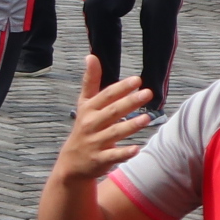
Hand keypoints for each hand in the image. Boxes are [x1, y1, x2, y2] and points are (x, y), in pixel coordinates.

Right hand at [50, 57, 152, 184]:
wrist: (72, 163)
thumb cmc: (84, 128)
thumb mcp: (85, 104)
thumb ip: (90, 81)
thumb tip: (91, 56)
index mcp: (88, 110)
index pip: (105, 96)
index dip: (120, 88)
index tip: (136, 80)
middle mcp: (90, 125)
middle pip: (111, 112)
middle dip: (129, 103)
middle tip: (147, 93)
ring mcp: (95, 143)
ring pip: (114, 133)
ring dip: (130, 126)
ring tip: (147, 118)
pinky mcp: (100, 159)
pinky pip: (113, 156)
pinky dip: (124, 153)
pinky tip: (137, 149)